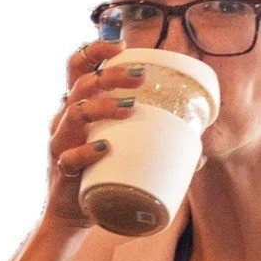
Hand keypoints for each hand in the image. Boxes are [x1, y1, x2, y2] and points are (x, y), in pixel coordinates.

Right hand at [43, 39, 145, 224]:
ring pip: (75, 113)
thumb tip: (199, 153)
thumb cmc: (98, 175)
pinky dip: (87, 152)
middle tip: (140, 77)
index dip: (94, 50)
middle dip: (109, 74)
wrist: (70, 215)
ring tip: (131, 107)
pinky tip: (104, 149)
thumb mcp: (121, 152)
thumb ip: (154, 146)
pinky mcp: (62, 170)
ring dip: (103, 105)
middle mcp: (65, 120)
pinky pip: (69, 157)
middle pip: (81, 83)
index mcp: (77, 107)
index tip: (121, 45)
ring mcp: (60, 143)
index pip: (77, 67)